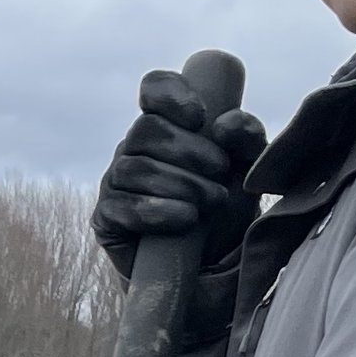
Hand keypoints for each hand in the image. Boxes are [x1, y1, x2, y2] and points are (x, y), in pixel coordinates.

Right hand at [92, 71, 266, 284]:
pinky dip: (157, 212)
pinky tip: (186, 220)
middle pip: (146, 130)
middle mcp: (134, 149)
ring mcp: (116, 184)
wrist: (209, 269)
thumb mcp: (248, 171)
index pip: (154, 87)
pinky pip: (121, 207)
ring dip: (179, 183)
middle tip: (220, 171)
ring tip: (210, 202)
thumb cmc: (225, 210)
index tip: (199, 117)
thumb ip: (248, 138)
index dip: (171, 94)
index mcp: (166, 125)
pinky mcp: (106, 220)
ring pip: (134, 168)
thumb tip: (226, 125)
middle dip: (188, 149)